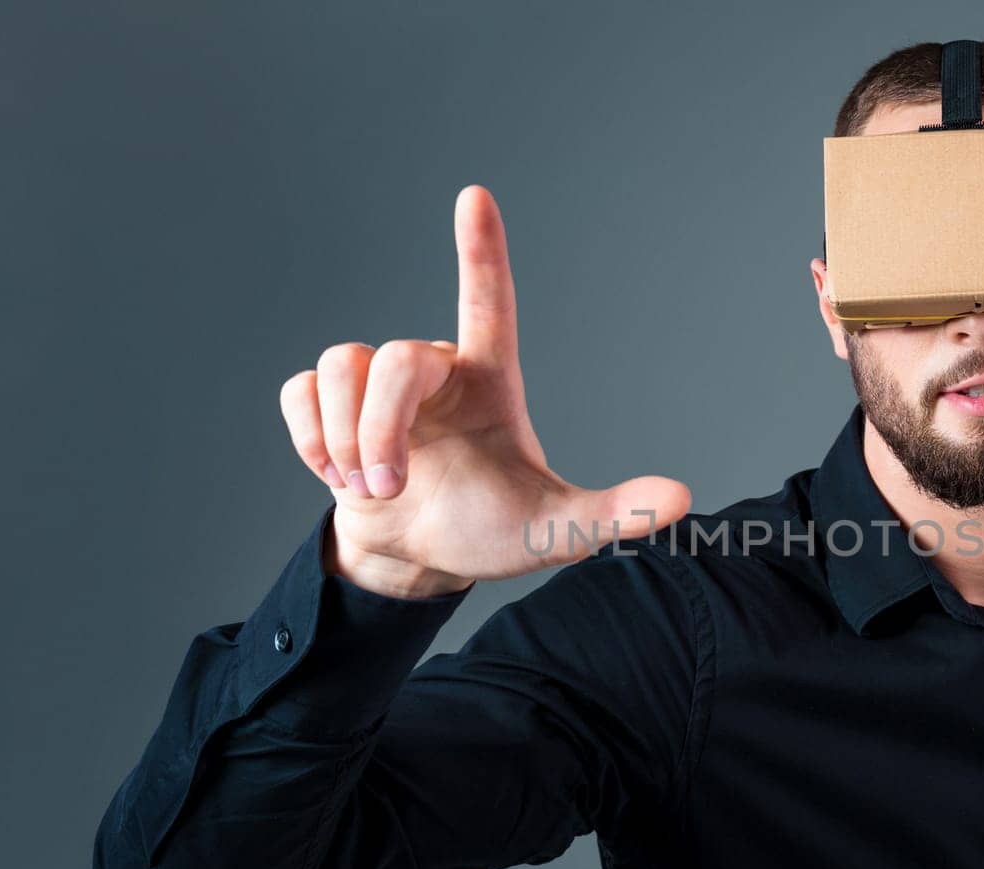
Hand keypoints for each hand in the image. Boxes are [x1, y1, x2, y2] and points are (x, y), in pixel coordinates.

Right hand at [279, 185, 690, 587]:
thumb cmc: (489, 531)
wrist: (418, 559)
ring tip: (369, 484)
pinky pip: (300, 391)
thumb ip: (615, 513)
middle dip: (381, 428)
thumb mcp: (556, 528)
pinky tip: (334, 472)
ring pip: (341, 367)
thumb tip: (683, 502)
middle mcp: (435, 372)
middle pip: (394, 358)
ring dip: (345, 436)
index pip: (488, 302)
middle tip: (388, 486)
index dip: (481, 250)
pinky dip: (310, 436)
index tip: (476, 195)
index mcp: (490, 381)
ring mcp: (379, 387)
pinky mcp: (328, 405)